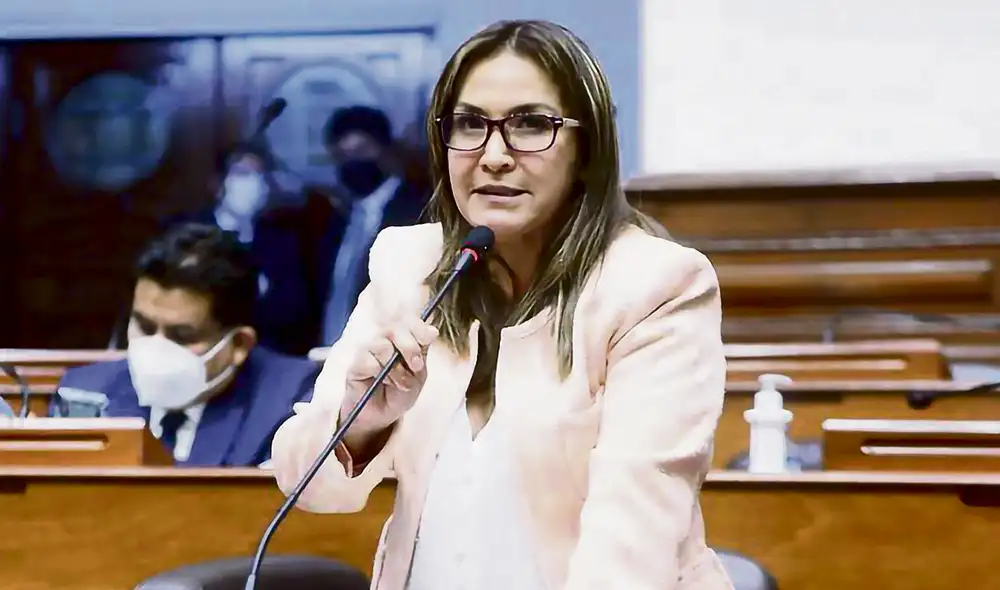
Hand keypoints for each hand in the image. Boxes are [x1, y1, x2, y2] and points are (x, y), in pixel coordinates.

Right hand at [342, 315, 437, 437]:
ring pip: (382, 345)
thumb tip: (431, 330)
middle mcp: (384, 341)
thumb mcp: (419, 375)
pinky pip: (368, 361)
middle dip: (409, 346)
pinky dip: (379, 372)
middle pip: (394, 328)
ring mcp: (368, 351)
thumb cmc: (399, 393)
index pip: (409, 321)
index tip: (429, 338)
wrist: (381, 416)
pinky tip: (382, 383)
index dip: (419, 327)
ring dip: (395, 367)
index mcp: (402, 340)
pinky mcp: (355, 365)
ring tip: (398, 382)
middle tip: (415, 366)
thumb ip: (422, 352)